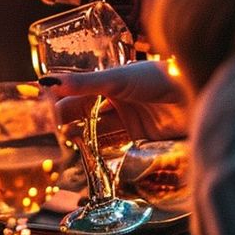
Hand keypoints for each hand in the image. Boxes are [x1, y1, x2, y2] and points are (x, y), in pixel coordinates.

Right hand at [50, 60, 188, 142]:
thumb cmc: (154, 77)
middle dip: (71, 125)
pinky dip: (105, 152)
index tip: (43, 116)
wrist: (191, 94)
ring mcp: (130, 120)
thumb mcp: (115, 79)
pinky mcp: (142, 139)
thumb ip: (82, 83)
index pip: (80, 95)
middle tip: (51, 136)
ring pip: (101, 133)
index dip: (62, 105)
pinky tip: (90, 157)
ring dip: (85, 140)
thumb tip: (47, 80)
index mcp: (110, 82)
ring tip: (66, 146)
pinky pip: (119, 147)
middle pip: (88, 116)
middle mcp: (119, 101)